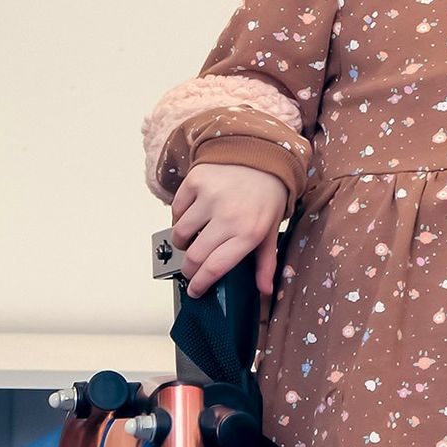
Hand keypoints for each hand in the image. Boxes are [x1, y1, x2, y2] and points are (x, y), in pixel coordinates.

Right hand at [169, 163, 289, 297]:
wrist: (263, 155)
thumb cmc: (267, 197)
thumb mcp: (270, 231)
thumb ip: (266, 263)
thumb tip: (264, 290)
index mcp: (248, 233)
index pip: (216, 267)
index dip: (201, 283)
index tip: (195, 290)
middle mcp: (228, 216)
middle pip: (194, 255)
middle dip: (188, 268)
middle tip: (191, 269)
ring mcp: (209, 198)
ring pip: (180, 233)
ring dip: (182, 242)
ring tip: (192, 239)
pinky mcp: (195, 181)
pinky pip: (176, 209)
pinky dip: (180, 217)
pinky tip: (192, 217)